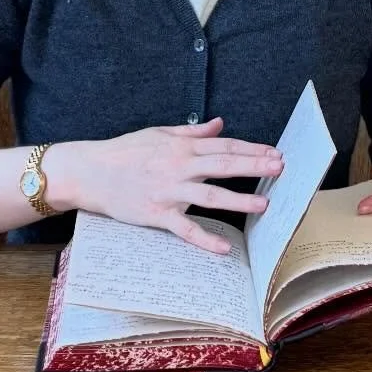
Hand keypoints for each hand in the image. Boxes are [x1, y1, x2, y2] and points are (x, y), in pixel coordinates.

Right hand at [50, 118, 281, 254]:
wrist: (91, 171)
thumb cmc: (125, 151)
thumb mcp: (159, 133)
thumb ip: (192, 132)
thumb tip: (220, 124)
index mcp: (181, 147)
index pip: (224, 145)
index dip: (251, 149)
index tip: (274, 153)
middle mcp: (178, 167)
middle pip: (223, 164)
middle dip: (254, 166)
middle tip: (280, 169)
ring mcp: (169, 192)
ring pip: (209, 195)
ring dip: (238, 199)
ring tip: (264, 204)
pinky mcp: (157, 215)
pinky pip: (185, 229)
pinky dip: (205, 239)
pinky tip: (225, 247)